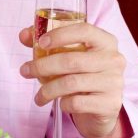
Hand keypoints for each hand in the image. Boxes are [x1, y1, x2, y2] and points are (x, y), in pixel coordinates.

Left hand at [19, 21, 126, 137]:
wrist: (103, 107)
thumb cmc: (83, 74)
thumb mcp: (69, 55)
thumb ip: (47, 42)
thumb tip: (23, 35)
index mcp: (105, 41)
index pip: (84, 30)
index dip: (60, 35)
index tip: (41, 42)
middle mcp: (113, 59)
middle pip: (72, 60)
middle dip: (42, 66)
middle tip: (25, 71)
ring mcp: (114, 82)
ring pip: (71, 83)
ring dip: (48, 89)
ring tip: (38, 96)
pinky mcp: (110, 103)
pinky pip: (77, 102)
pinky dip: (63, 104)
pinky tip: (60, 103)